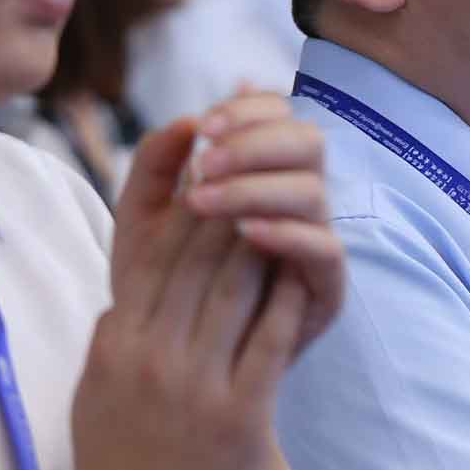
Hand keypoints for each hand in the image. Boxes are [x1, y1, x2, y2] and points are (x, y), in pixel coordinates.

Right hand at [69, 117, 314, 469]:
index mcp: (117, 345)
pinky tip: (302, 273)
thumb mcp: (93, 391)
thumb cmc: (115, 467)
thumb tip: (123, 295)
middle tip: (258, 172)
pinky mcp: (239, 417)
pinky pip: (266, 344)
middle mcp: (153, 358)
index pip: (155, 259)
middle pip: (196, 264)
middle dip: (230, 211)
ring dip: (262, 245)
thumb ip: (108, 338)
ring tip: (286, 208)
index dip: (187, 212)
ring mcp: (196, 387)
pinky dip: (285, 303)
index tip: (214, 178)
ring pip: (233, 293)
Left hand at [178, 90, 344, 357]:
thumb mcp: (142, 219)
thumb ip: (154, 165)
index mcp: (262, 169)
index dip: (248, 110)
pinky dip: (290, 233)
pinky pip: (327, 249)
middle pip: (308, 141)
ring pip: (314, 191)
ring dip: (259, 188)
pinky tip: (246, 232)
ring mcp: (315, 239)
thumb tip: (186, 118)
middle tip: (205, 163)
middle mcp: (296, 197)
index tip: (202, 127)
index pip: (279, 113)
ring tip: (203, 200)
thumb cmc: (155, 284)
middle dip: (255, 144)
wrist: (166, 360)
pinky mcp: (324, 287)